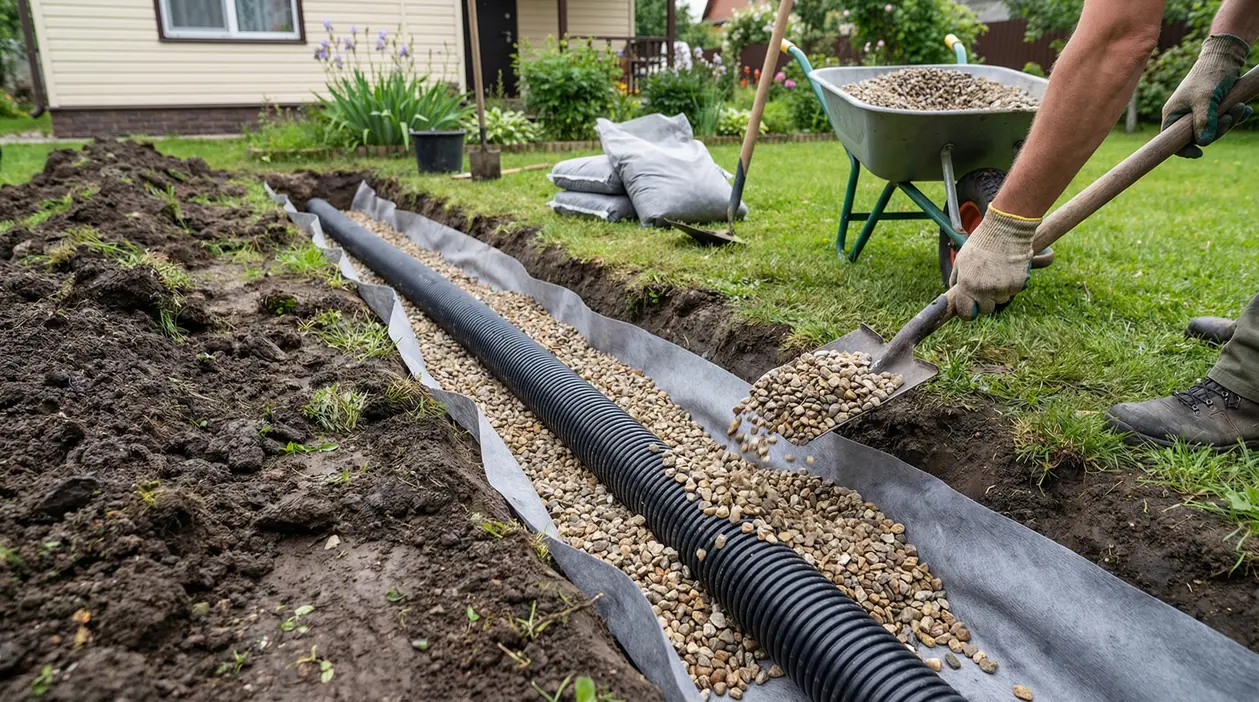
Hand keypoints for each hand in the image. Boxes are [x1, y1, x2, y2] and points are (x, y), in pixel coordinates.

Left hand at [947, 207, 1037, 319]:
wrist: (1006, 230)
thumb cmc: (981, 243)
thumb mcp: (961, 259)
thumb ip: (956, 277)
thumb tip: (954, 289)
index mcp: (967, 285)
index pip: (966, 313)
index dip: (968, 313)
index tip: (971, 309)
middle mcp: (984, 290)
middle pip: (985, 309)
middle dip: (985, 301)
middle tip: (986, 287)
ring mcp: (1002, 288)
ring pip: (1000, 300)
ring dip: (998, 292)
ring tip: (997, 273)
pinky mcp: (1017, 284)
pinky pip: (1013, 291)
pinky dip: (1011, 285)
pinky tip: (1007, 270)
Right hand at [1162, 34, 1251, 158]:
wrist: (1225, 56)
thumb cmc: (1210, 75)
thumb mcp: (1205, 99)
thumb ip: (1203, 121)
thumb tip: (1204, 142)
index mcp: (1173, 114)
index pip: (1172, 140)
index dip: (1184, 149)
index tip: (1199, 153)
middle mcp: (1184, 115)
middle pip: (1198, 136)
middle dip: (1218, 130)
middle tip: (1229, 118)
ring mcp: (1199, 111)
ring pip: (1214, 129)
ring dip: (1230, 121)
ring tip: (1241, 107)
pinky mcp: (1213, 107)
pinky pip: (1223, 120)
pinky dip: (1235, 116)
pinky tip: (1245, 109)